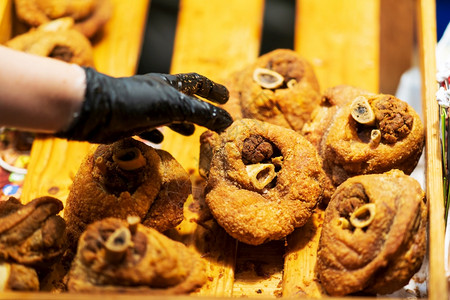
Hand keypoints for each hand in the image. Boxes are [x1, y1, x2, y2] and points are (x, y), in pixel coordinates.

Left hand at [56, 67, 232, 143]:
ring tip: (191, 133)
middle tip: (212, 120)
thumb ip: (201, 113)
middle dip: (199, 110)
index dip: (213, 90)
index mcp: (169, 85)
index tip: (227, 97)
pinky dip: (156, 136)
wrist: (95, 110)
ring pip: (167, 116)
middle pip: (183, 100)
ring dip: (180, 124)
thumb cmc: (136, 103)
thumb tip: (227, 121)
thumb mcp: (174, 106)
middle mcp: (157, 95)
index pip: (197, 83)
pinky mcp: (129, 124)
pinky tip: (159, 143)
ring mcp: (142, 109)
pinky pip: (147, 130)